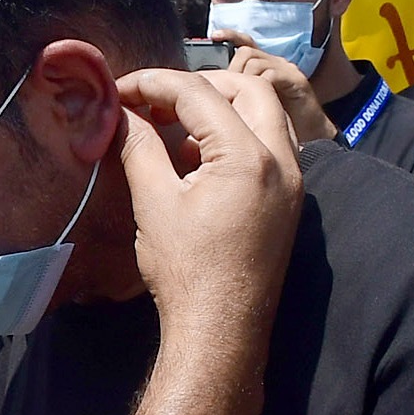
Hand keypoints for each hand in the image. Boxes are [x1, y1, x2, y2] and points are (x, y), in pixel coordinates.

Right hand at [114, 68, 302, 345]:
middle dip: (199, 85)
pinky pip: (270, 146)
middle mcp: (282, 161)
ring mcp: (292, 182)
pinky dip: (237, 135)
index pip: (200, 93)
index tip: (120, 90)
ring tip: (175, 122)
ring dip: (223, 107)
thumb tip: (121, 113)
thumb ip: (139, 146)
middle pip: (247, 90)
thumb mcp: (154, 202)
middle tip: (156, 98)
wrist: (221, 331)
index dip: (154, 83)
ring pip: (265, 115)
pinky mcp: (288, 201)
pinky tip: (197, 156)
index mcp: (248, 157)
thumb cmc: (186, 271)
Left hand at [219, 37, 334, 145]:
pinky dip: (260, 85)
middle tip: (227, 89)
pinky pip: (272, 75)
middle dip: (232, 69)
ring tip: (241, 98)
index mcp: (264, 65)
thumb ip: (238, 91)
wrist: (313, 132)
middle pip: (245, 51)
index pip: (245, 42)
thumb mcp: (252, 103)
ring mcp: (287, 70)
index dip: (230, 35)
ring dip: (243, 79)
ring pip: (256, 62)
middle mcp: (276, 63)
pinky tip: (256, 100)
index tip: (214, 35)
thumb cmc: (281, 120)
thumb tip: (213, 88)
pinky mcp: (297, 80)